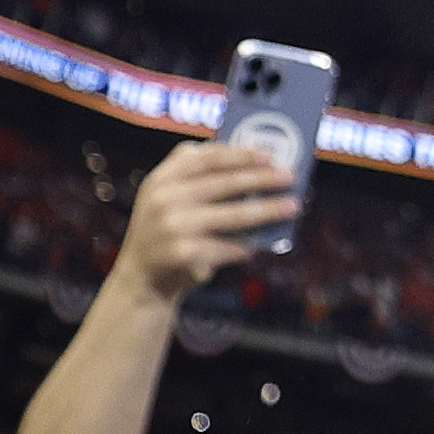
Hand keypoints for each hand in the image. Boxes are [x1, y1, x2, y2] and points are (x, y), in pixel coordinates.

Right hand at [107, 141, 297, 300]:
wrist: (142, 279)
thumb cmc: (169, 232)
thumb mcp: (168, 198)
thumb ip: (197, 180)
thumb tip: (256, 170)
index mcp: (161, 178)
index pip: (204, 158)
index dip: (239, 154)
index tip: (268, 154)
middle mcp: (164, 198)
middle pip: (223, 183)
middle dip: (261, 179)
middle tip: (288, 177)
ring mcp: (173, 226)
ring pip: (233, 215)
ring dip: (267, 210)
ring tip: (291, 206)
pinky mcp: (184, 253)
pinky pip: (229, 247)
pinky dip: (249, 245)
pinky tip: (264, 244)